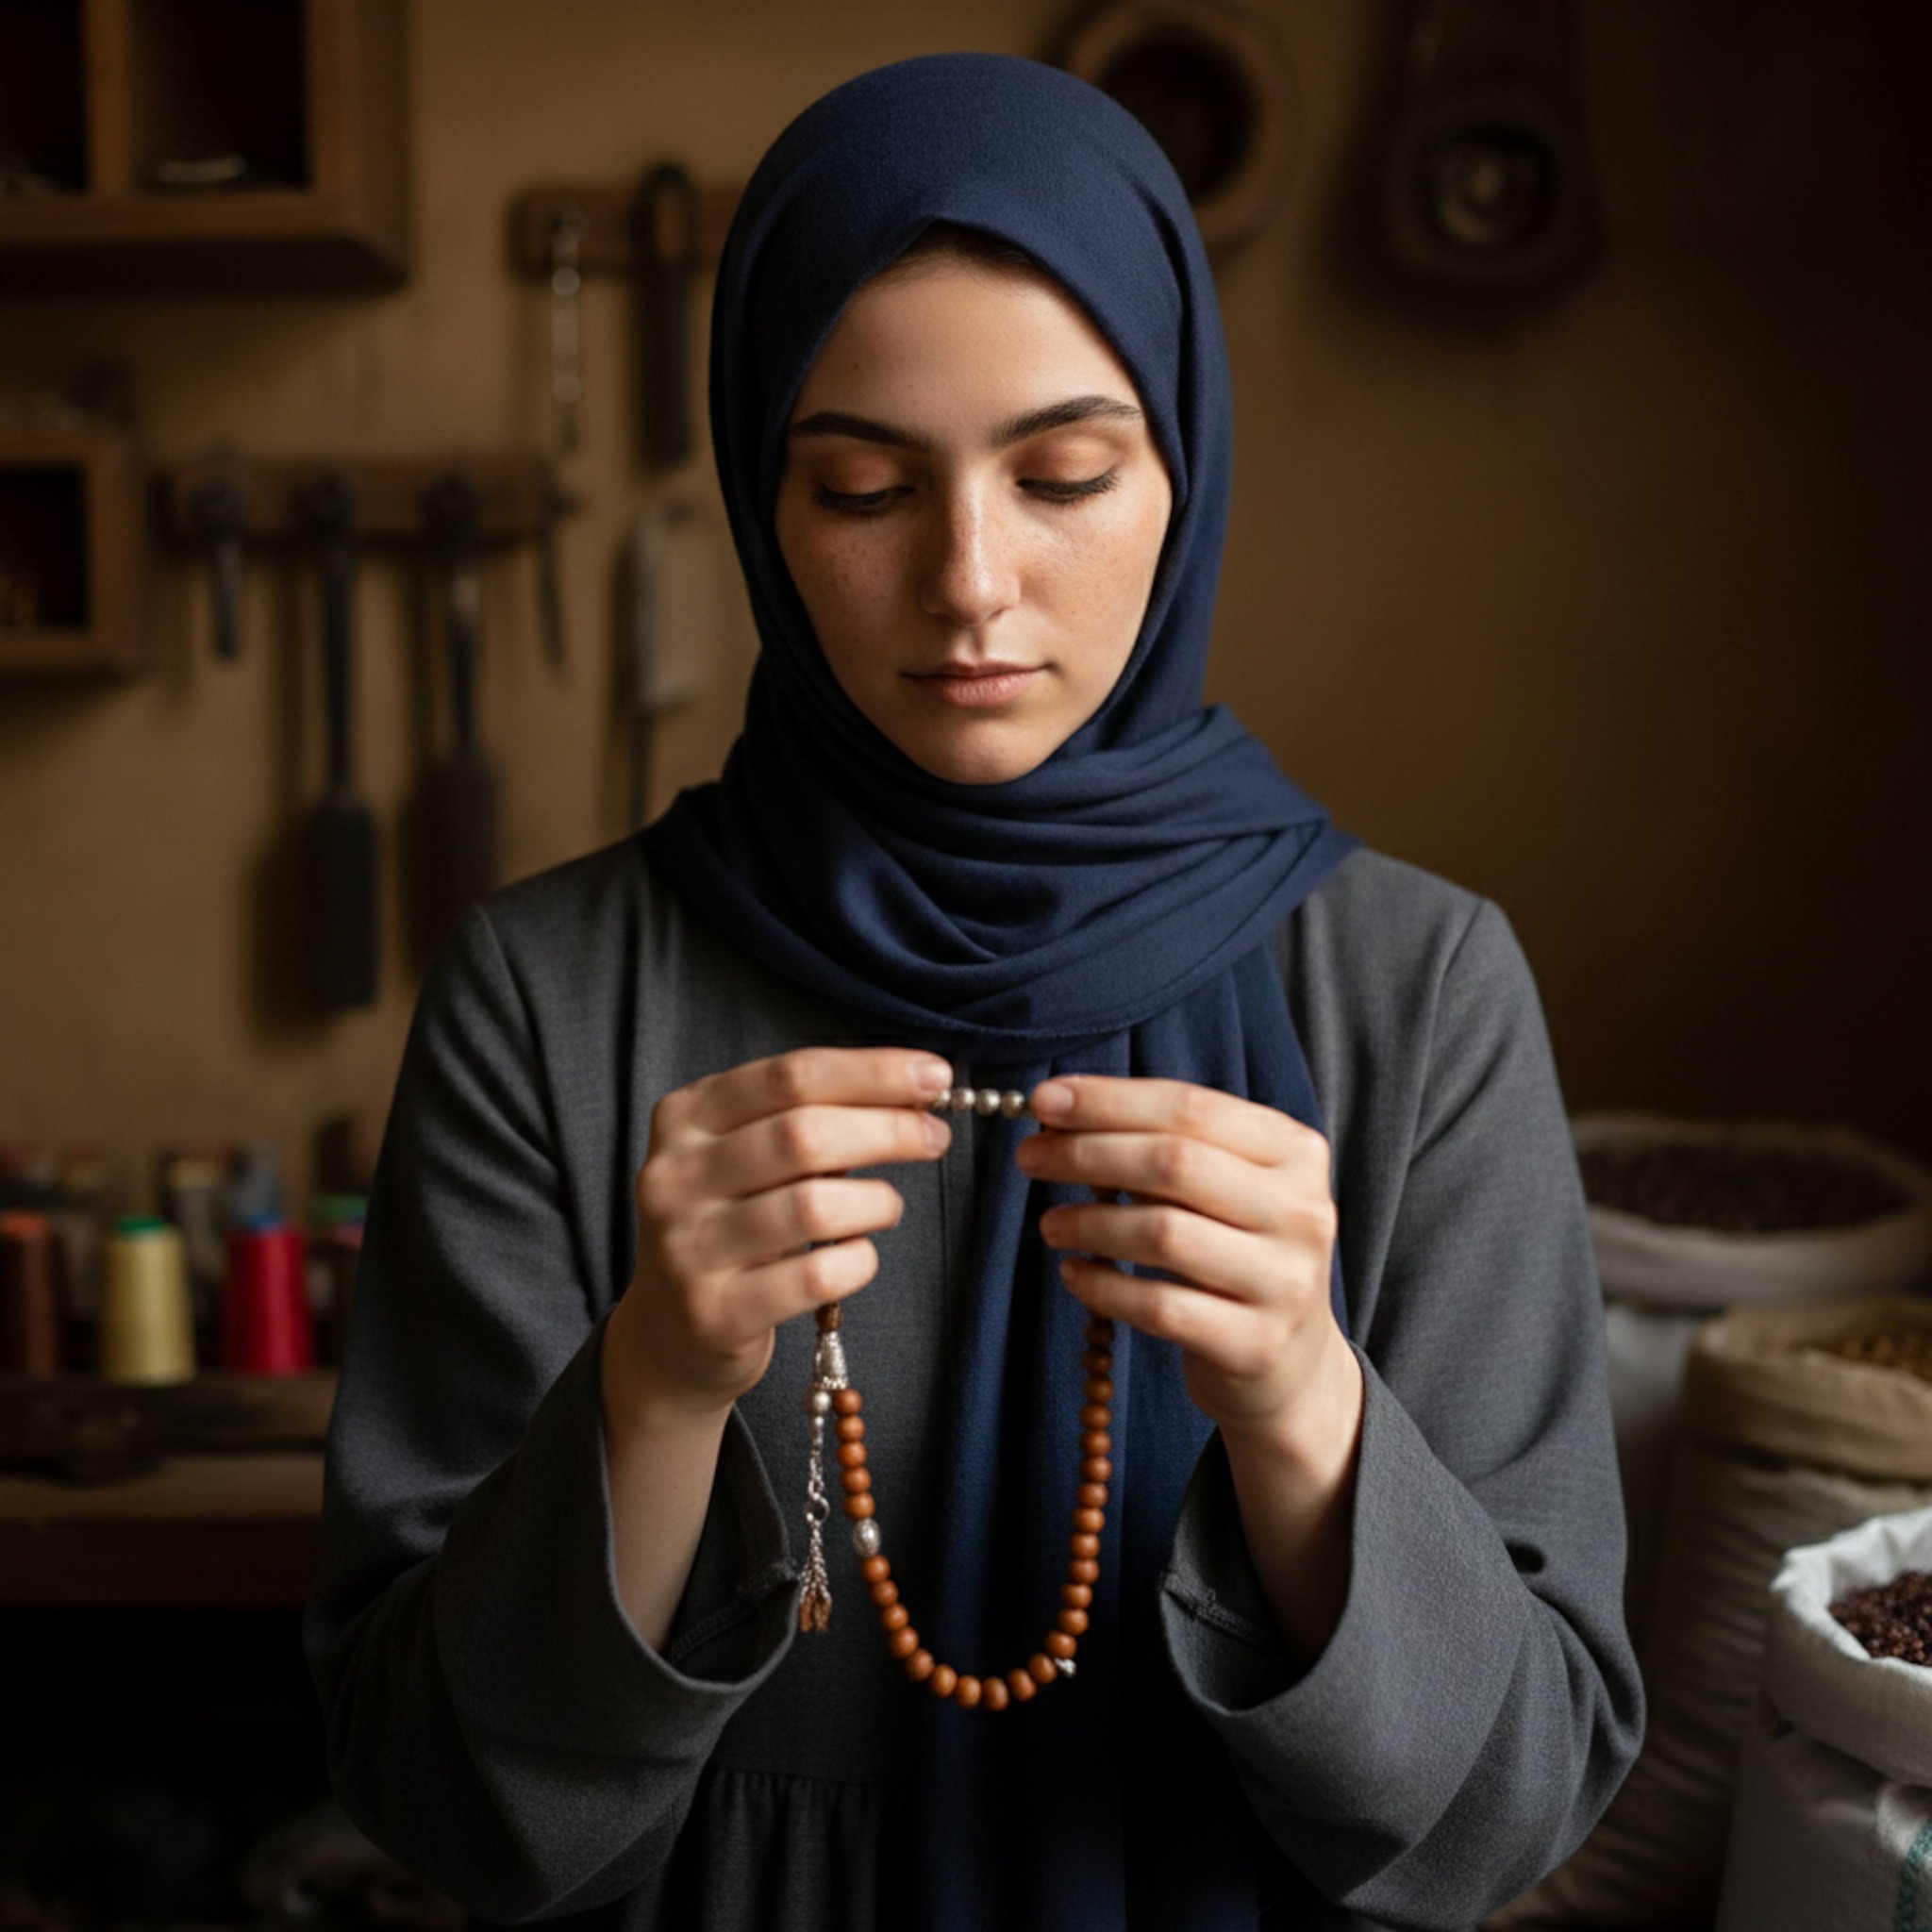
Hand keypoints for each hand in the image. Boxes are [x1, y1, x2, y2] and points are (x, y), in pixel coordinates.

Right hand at [610, 1047, 953, 1419]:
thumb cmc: (733, 1222)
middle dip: (889, 1130)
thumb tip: (913, 1092)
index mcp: (686, 1116)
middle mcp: (674, 1176)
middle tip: (934, 1138)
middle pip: (804, 1134)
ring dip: (877, 1200)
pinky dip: (858, 1260)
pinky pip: (816, 1277)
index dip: (873, 1072)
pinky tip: (859, 1255)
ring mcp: (688, 1247)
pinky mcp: (714, 1313)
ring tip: (888, 1206)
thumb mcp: (747, 1154)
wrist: (671, 1329)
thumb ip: (810, 1117)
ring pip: (813, 1206)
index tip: (933, 1075)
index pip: (791, 1075)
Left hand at [1016, 1075, 1355, 1453]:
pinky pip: (1158, 1306)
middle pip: (1175, 1163)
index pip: (1191, 1107)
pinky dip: (1102, 1287)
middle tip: (1030, 1157)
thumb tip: (1061, 1116)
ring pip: (1164, 1233)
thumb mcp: (1222, 1188)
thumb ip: (1160, 1147)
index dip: (1110, 1100)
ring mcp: (1283, 1281)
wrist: (1288, 1362)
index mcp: (1294, 1152)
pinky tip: (1073, 1273)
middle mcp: (1301, 1211)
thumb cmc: (1235, 1253)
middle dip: (1088, 1153)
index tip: (1044, 1100)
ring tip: (1051, 1224)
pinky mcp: (1254, 1343)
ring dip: (1089, 1222)